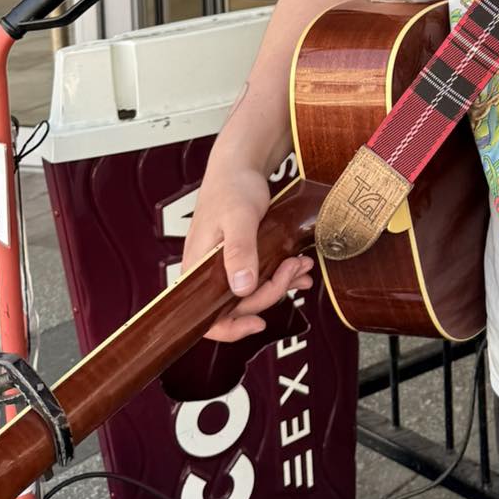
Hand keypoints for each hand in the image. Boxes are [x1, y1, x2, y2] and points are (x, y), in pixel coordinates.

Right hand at [183, 158, 312, 341]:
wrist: (238, 169)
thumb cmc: (232, 189)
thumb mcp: (238, 218)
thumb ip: (239, 252)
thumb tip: (241, 289)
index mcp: (197, 269)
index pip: (207, 318)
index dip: (231, 329)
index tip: (259, 322)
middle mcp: (208, 274)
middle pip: (240, 304)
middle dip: (271, 291)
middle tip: (293, 268)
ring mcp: (224, 268)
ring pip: (252, 293)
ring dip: (280, 283)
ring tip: (301, 266)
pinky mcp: (238, 260)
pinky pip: (258, 279)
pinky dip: (280, 275)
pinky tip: (296, 266)